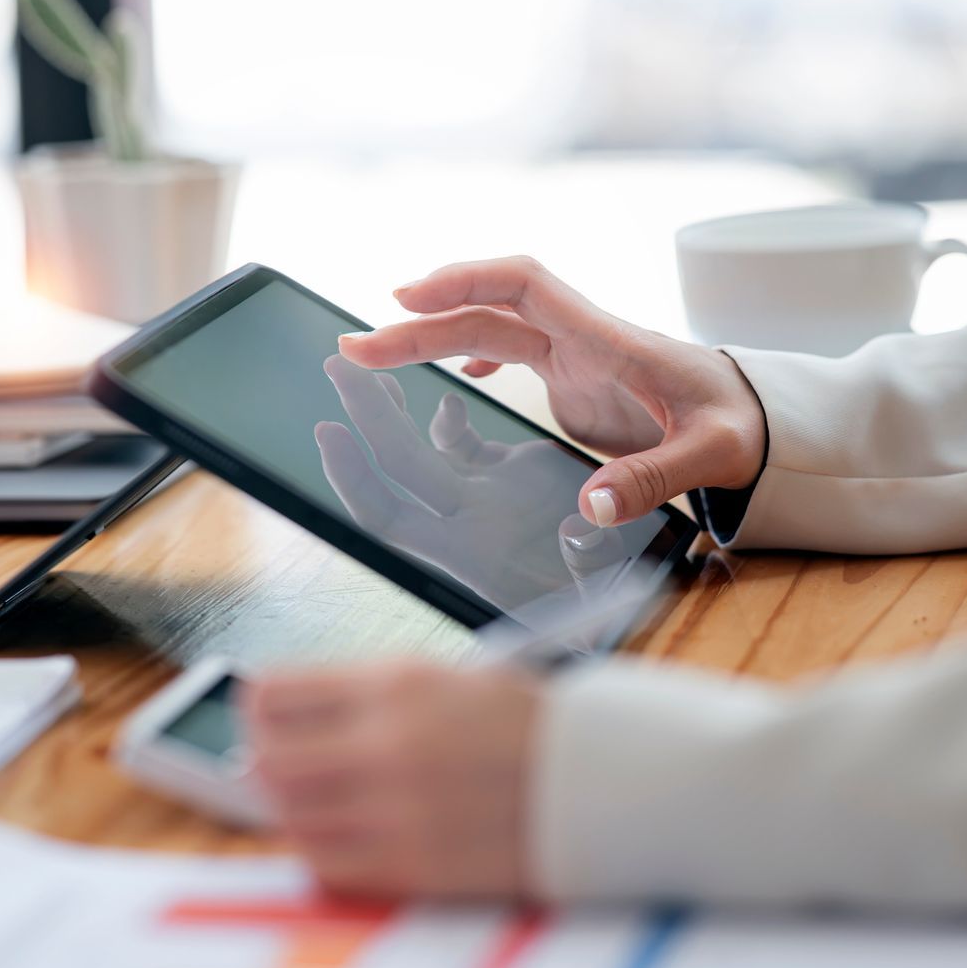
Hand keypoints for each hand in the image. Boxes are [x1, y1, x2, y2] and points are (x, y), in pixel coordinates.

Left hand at [244, 662, 541, 898]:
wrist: (607, 780)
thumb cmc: (532, 729)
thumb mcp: (449, 681)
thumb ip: (372, 698)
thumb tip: (300, 719)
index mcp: (394, 683)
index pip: (272, 694)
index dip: (257, 710)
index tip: (263, 721)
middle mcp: (385, 742)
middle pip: (268, 759)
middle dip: (266, 763)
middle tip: (280, 769)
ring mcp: (396, 808)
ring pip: (289, 816)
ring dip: (293, 811)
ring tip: (317, 804)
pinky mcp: (415, 864)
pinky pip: (327, 864)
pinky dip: (322, 852)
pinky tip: (344, 838)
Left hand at [316, 355, 617, 606]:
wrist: (637, 587)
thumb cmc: (618, 600)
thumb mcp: (610, 585)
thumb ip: (591, 562)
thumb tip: (576, 529)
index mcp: (473, 552)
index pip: (391, 517)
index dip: (354, 479)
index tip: (330, 433)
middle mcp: (468, 522)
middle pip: (397, 468)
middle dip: (364, 417)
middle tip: (337, 367)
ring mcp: (486, 497)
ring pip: (421, 452)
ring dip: (391, 412)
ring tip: (364, 368)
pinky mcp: (513, 476)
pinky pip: (462, 446)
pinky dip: (449, 420)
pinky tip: (447, 399)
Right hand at [341, 255, 766, 526]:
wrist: (771, 420)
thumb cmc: (747, 427)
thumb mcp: (713, 457)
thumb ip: (655, 478)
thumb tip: (592, 505)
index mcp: (609, 341)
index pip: (526, 285)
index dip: (464, 281)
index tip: (407, 296)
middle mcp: (584, 340)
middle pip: (488, 311)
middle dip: (420, 322)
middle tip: (355, 347)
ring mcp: (578, 358)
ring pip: (490, 331)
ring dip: (432, 338)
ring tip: (373, 355)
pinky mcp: (578, 380)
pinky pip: (512, 351)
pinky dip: (472, 356)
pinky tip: (452, 380)